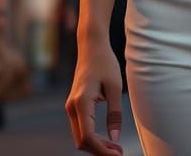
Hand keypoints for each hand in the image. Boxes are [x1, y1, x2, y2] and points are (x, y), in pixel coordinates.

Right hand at [65, 38, 124, 154]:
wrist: (91, 46)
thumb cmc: (105, 62)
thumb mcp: (115, 86)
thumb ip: (115, 113)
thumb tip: (114, 139)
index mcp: (82, 102)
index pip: (88, 137)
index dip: (102, 150)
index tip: (117, 155)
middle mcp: (72, 107)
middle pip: (82, 141)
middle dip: (99, 151)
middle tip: (119, 153)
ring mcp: (71, 107)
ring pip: (80, 137)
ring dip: (96, 146)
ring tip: (115, 149)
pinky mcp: (74, 106)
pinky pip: (80, 129)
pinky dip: (92, 138)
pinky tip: (106, 140)